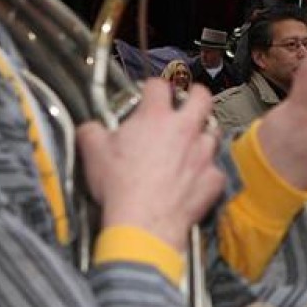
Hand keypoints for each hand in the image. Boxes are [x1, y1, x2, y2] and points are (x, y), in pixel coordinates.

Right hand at [78, 80, 224, 251]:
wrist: (144, 221)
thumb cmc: (120, 186)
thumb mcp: (92, 151)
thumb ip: (92, 131)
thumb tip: (91, 128)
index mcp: (156, 117)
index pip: (159, 86)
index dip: (153, 86)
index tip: (150, 92)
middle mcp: (185, 130)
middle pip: (202, 97)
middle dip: (196, 94)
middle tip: (189, 99)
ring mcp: (203, 153)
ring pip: (213, 132)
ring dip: (203, 134)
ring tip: (192, 141)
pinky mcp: (214, 178)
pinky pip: (215, 168)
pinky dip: (207, 171)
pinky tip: (196, 177)